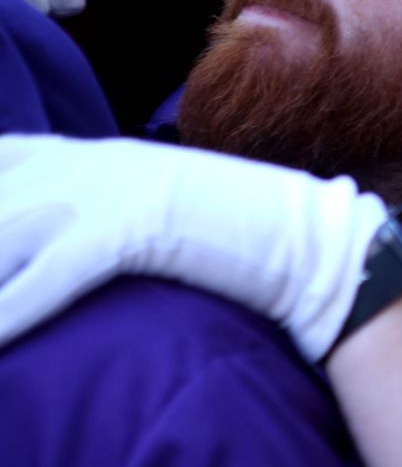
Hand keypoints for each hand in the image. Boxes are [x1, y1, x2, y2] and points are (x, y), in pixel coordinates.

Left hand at [0, 134, 385, 359]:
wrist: (308, 236)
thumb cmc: (245, 230)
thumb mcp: (171, 201)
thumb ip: (121, 205)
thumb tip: (82, 235)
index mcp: (106, 157)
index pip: (13, 157)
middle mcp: (98, 165)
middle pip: (6, 194)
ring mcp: (113, 194)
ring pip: (9, 231)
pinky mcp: (132, 227)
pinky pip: (49, 273)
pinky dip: (12, 309)